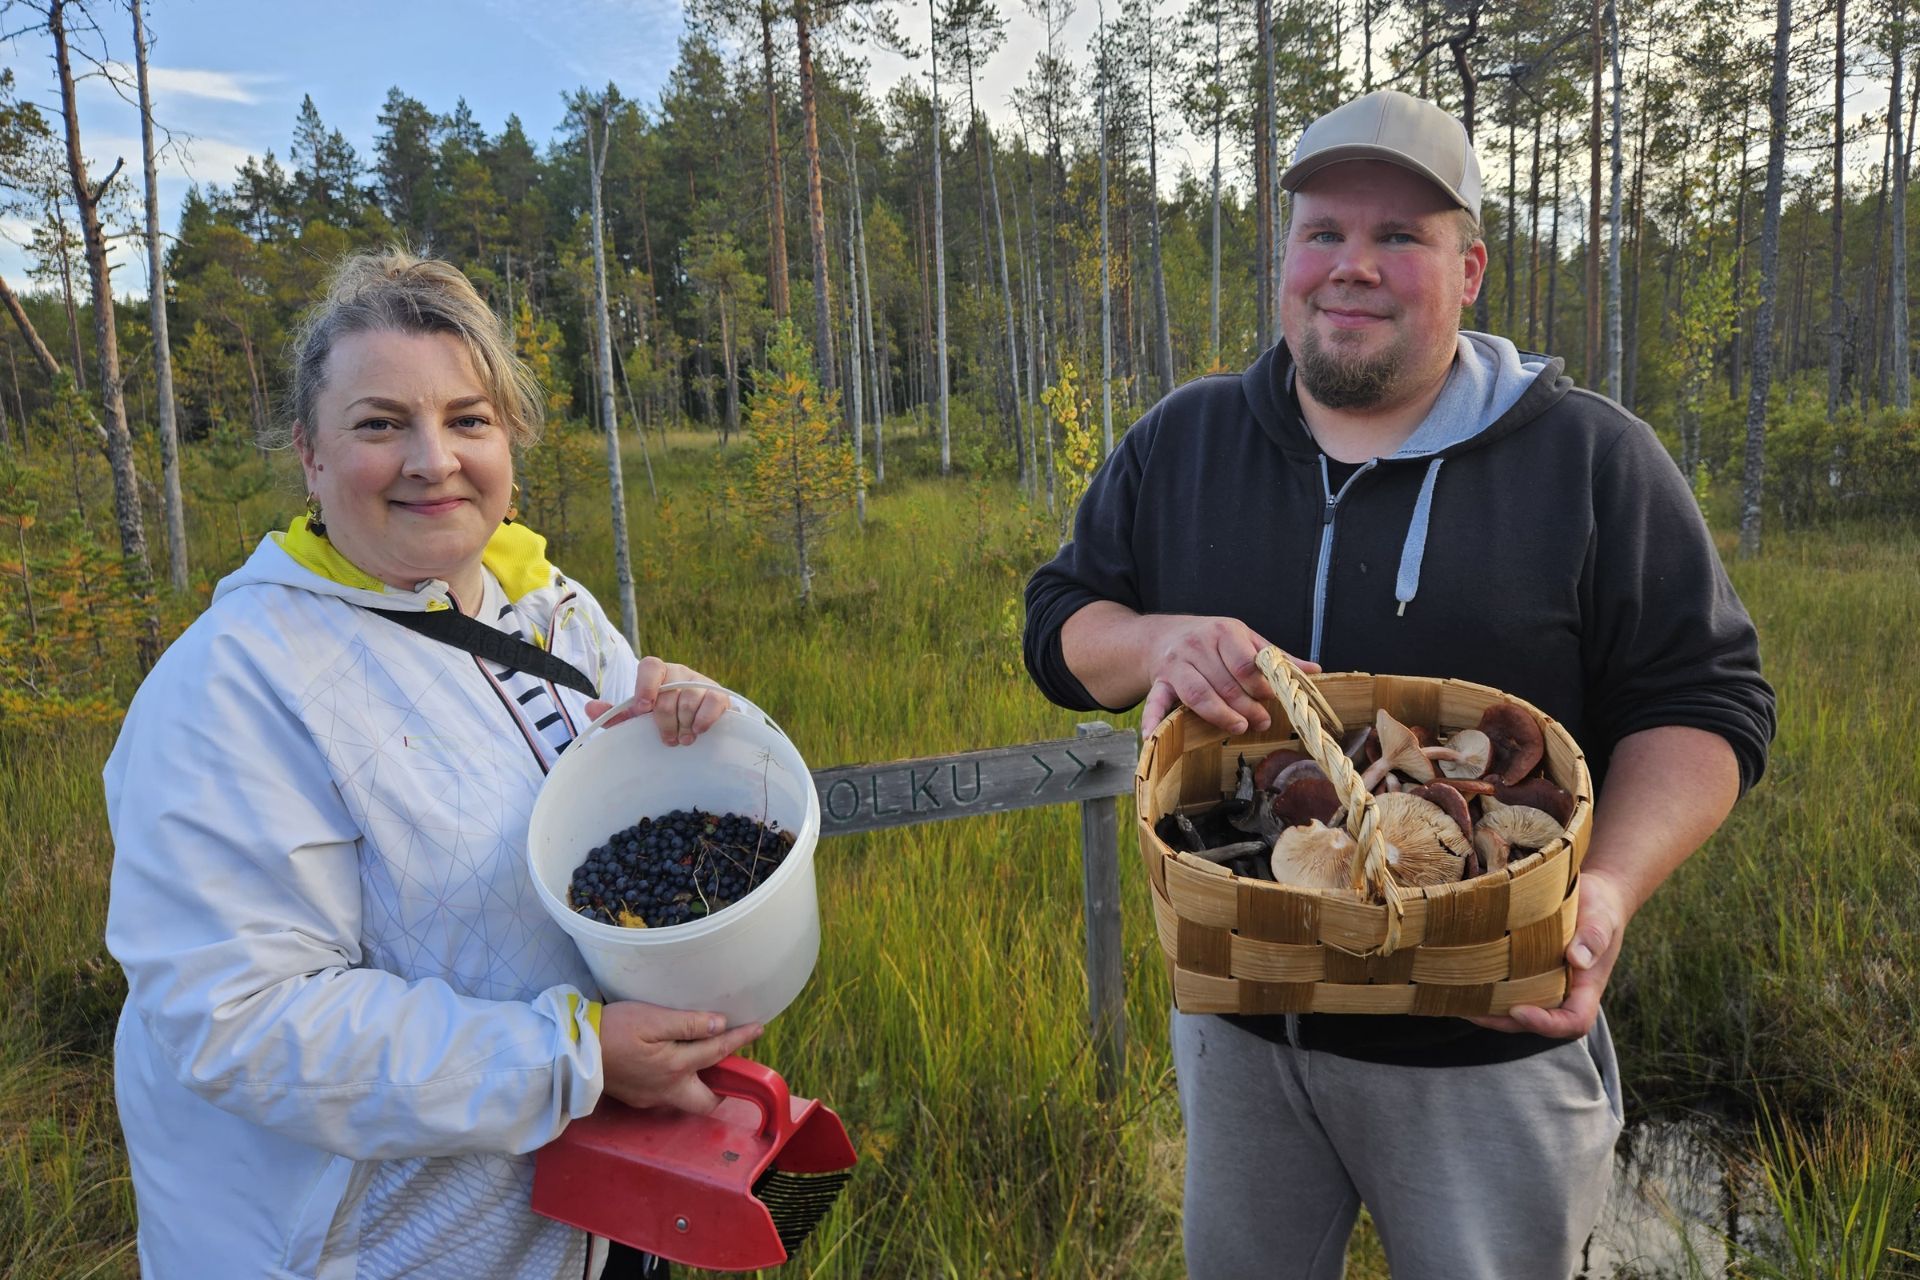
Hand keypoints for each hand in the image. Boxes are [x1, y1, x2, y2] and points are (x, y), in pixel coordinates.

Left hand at [586, 657, 728, 745]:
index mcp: (657, 673)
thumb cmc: (664, 716)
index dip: (645, 686)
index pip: (650, 666)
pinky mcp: (719, 694)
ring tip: (683, 739)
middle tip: (668, 739)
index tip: (643, 709)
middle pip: (668, 695)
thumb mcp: (639, 717)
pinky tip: (698, 731)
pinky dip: (702, 721)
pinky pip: (712, 704)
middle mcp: (679, 672)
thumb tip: (589, 707)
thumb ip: (616, 714)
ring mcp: (701, 681)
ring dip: (684, 727)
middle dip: (665, 723)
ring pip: (688, 702)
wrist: (699, 720)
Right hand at [597, 1000, 764, 1113]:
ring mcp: (650, 1098)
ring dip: (698, 1083)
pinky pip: (666, 1095)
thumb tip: (719, 1026)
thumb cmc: (611, 1030)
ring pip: (685, 1099)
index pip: (718, 1052)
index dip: (740, 1039)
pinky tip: (668, 1063)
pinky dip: (676, 1081)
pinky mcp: (635, 1098)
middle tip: (726, 1064)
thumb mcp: (652, 1018)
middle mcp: (667, 1090)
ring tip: (699, 1059)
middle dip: (722, 1088)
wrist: (571, 1051)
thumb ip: (688, 1024)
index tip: (758, 1028)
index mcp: (676, 1067)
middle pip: (706, 1101)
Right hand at [1137, 616, 1318, 736]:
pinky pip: (1155, 702)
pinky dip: (1153, 719)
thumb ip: (1276, 657)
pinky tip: (1152, 736)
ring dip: (1220, 715)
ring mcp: (1176, 665)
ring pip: (1198, 695)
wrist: (1163, 635)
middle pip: (1225, 684)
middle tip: (1263, 722)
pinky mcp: (1159, 682)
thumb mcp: (1245, 640)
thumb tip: (1314, 671)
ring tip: (1239, 727)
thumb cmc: (1213, 640)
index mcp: (1224, 632)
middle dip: (1247, 707)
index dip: (1261, 685)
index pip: (1245, 664)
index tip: (1272, 698)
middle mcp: (1197, 646)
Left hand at [1469, 869, 1630, 1038]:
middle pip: (1537, 1022)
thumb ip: (1594, 938)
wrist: (1592, 895)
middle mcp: (1564, 991)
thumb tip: (1577, 960)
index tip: (1519, 1009)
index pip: (1573, 1022)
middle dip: (1505, 1022)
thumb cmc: (1600, 907)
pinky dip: (1488, 990)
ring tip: (1459, 1002)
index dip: (1546, 1024)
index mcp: (1587, 988)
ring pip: (1518, 1009)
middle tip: (1473, 1012)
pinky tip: (1461, 981)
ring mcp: (1545, 983)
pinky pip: (1510, 988)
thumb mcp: (1602, 917)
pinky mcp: (1528, 970)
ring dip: (1491, 1011)